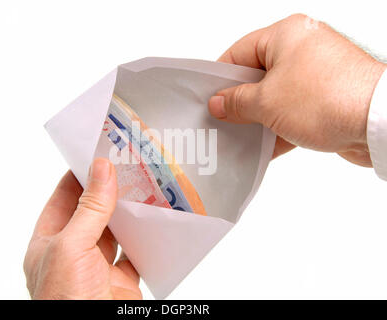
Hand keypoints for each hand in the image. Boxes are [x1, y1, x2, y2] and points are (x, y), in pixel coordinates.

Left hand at [23, 158, 141, 298]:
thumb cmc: (65, 302)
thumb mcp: (71, 248)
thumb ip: (89, 209)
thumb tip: (101, 169)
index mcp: (50, 242)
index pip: (64, 197)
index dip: (80, 174)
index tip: (99, 152)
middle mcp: (74, 252)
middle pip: (93, 211)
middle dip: (110, 188)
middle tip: (129, 164)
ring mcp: (98, 266)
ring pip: (117, 230)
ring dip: (130, 211)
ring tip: (146, 184)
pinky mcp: (122, 279)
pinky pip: (137, 251)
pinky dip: (148, 236)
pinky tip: (157, 220)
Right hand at [208, 14, 385, 165]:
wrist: (377, 123)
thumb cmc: (327, 99)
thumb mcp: (267, 102)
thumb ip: (237, 102)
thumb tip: (220, 103)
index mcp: (286, 35)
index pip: (239, 52)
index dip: (220, 77)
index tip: (207, 97)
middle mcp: (302, 50)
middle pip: (257, 76)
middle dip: (238, 102)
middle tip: (221, 119)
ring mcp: (316, 75)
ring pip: (275, 96)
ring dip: (257, 118)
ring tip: (239, 137)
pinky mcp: (326, 98)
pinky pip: (293, 111)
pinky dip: (277, 127)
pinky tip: (263, 147)